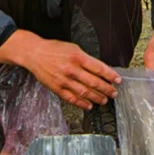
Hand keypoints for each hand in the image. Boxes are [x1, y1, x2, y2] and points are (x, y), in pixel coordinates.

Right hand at [0, 31, 120, 109]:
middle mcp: (72, 69)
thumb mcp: (73, 48)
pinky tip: (89, 105)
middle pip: (93, 82)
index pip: (98, 68)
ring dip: (96, 98)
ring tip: (104, 100)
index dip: (110, 75)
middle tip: (114, 93)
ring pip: (84, 92)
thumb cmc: (54, 49)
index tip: (118, 80)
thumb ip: (86, 59)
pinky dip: (81, 103)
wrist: (35, 54)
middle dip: (106, 89)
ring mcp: (64, 80)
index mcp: (77, 57)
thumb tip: (100, 70)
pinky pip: (71, 98)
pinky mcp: (57, 88)